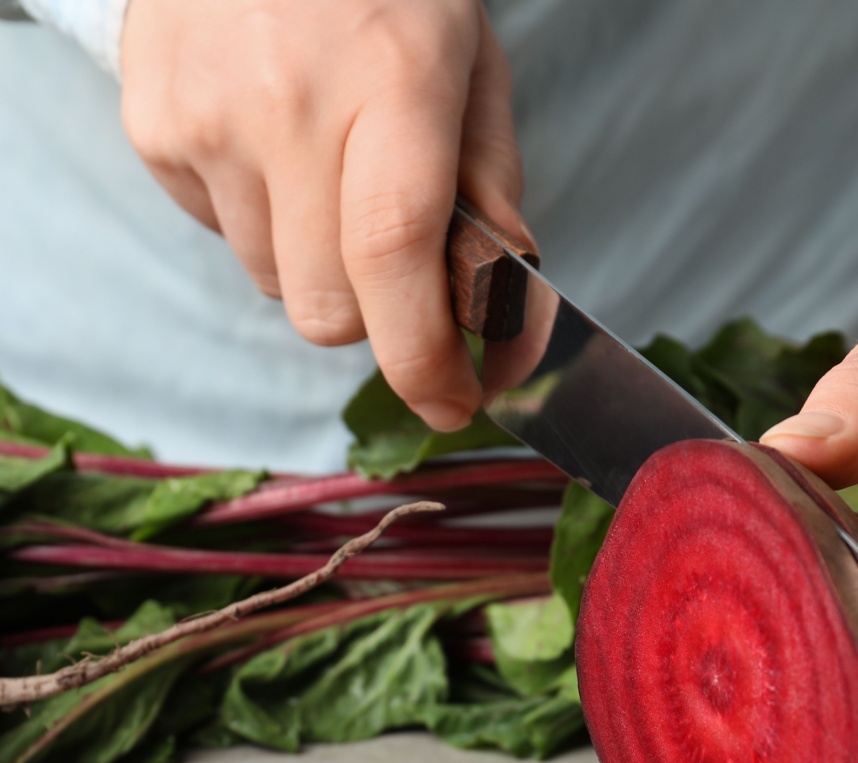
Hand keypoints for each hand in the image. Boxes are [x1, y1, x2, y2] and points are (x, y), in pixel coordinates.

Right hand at [120, 0, 524, 430]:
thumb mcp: (470, 67)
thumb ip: (491, 192)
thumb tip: (504, 317)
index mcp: (392, 82)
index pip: (394, 259)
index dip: (423, 358)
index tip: (452, 400)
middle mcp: (287, 106)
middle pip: (328, 310)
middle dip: (375, 317)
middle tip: (397, 271)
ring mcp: (205, 119)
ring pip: (274, 284)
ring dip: (316, 265)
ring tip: (327, 173)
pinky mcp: (153, 129)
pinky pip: (221, 236)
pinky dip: (261, 221)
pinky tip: (274, 148)